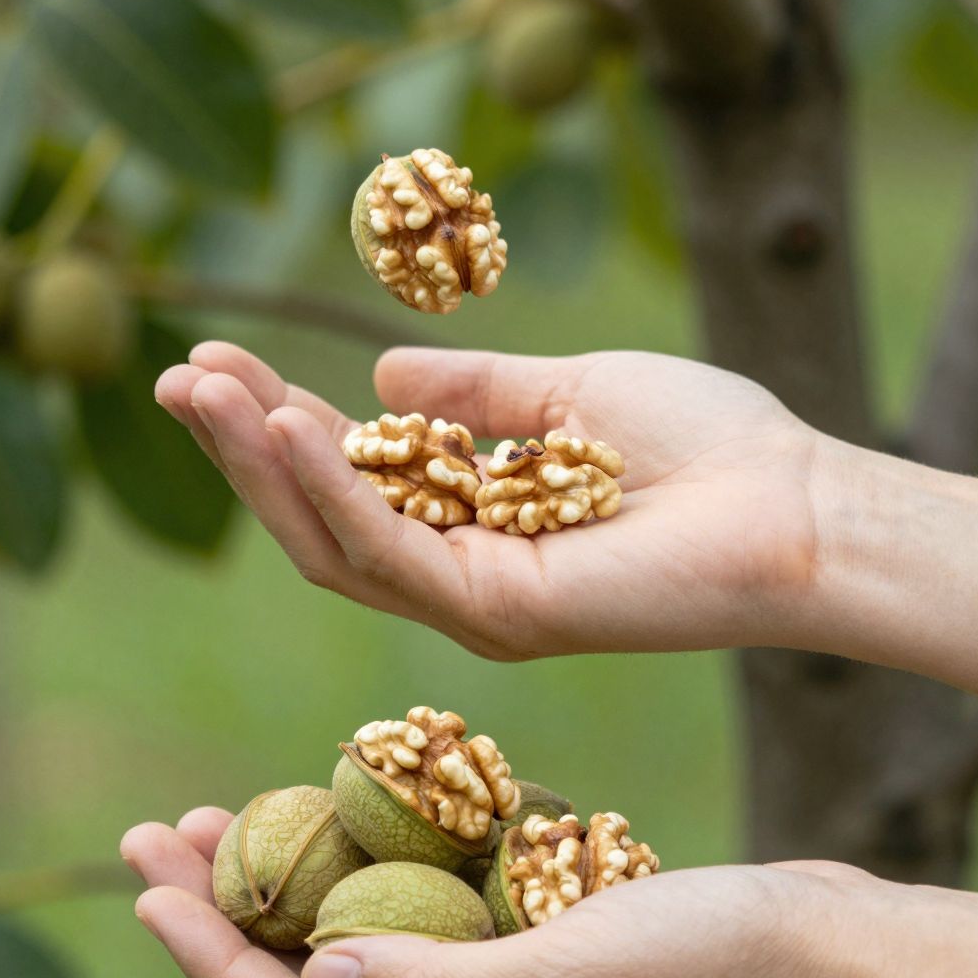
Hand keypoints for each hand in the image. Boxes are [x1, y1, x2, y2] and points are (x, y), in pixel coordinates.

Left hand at [121, 810, 886, 977]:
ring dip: (309, 884)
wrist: (849, 965)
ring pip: (380, 953)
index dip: (217, 959)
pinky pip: (448, 925)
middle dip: (239, 914)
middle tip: (167, 833)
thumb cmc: (722, 969)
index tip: (145, 884)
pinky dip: (399, 872)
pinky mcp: (560, 969)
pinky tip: (368, 813)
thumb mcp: (570, 977)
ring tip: (239, 812)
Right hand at [154, 341, 820, 659]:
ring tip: (204, 389)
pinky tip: (285, 425)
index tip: (217, 364)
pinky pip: (389, 553)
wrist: (799, 501)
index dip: (278, 425)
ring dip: (262, 466)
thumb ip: (476, 390)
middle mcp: (462, 576)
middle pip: (318, 522)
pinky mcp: (499, 613)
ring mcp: (476, 603)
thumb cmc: (709, 447)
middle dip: (244, 448)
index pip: (350, 480)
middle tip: (178, 375)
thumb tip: (382, 369)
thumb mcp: (569, 392)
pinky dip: (330, 490)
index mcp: (475, 523)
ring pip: (332, 545)